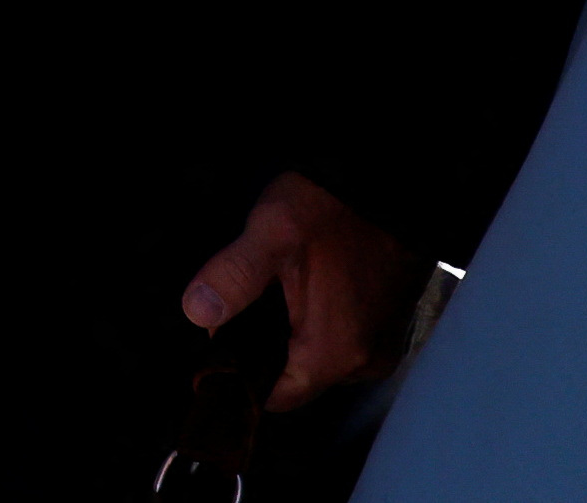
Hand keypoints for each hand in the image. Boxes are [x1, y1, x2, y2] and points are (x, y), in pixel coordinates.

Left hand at [181, 171, 423, 409]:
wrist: (389, 189)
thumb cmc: (332, 208)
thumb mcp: (272, 233)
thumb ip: (235, 275)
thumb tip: (197, 312)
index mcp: (335, 351)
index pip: (280, 398)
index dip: (243, 377)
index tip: (219, 346)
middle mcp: (365, 361)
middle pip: (298, 379)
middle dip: (265, 352)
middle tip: (242, 308)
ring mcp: (381, 346)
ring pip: (319, 360)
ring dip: (292, 337)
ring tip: (272, 296)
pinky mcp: (388, 329)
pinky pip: (342, 342)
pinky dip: (317, 325)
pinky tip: (301, 291)